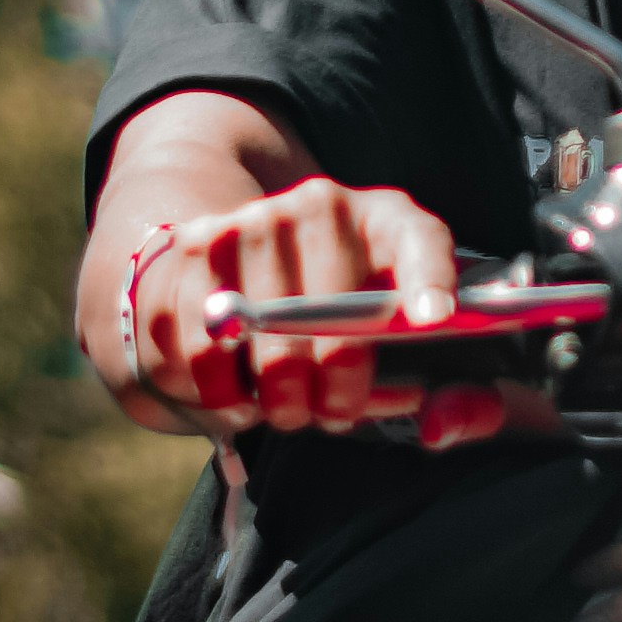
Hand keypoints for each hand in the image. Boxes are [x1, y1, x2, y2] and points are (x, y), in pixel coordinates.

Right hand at [104, 176, 517, 447]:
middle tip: (331, 415)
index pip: (419, 240)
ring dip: (265, 398)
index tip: (436, 318)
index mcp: (387, 219)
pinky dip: (208, 393)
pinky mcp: (184, 250)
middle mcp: (316, 206)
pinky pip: (188, 349)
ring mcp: (246, 221)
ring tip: (279, 408)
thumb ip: (426, 369)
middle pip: (321, 316)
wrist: (252, 241)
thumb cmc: (344, 303)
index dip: (430, 278)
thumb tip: (431, 410)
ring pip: (248, 339)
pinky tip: (231, 395)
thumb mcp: (395, 316)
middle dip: (329, 392)